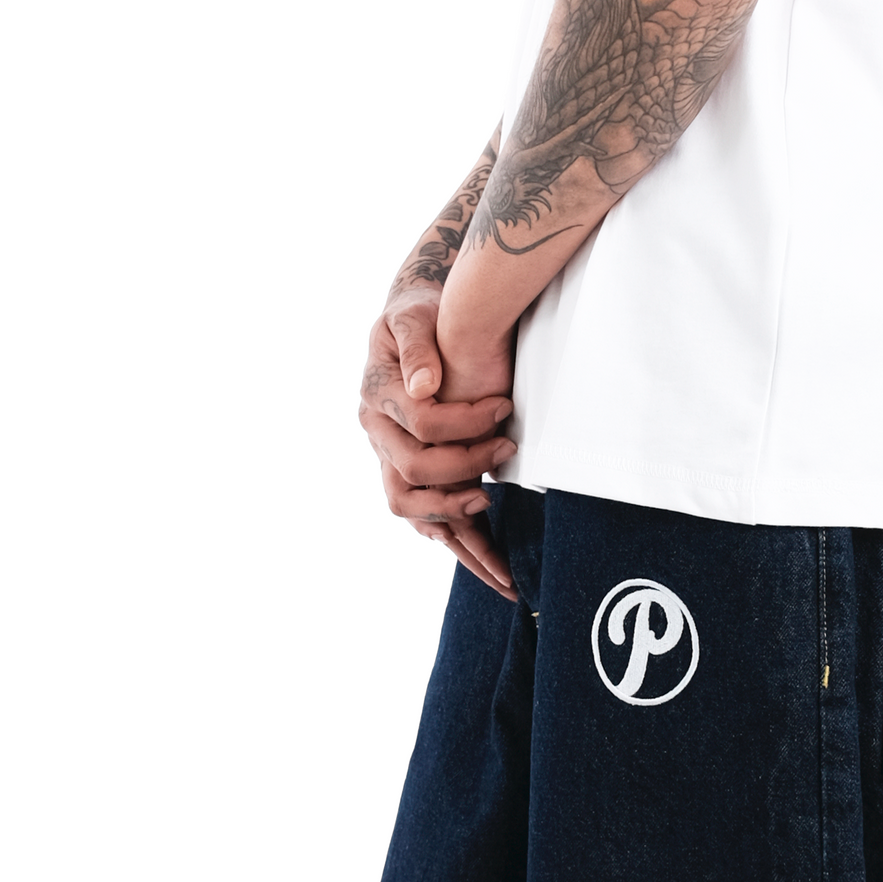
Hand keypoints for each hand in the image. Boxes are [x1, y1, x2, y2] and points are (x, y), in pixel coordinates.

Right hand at [359, 285, 517, 602]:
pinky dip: (460, 543)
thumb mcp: (413, 315)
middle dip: (463, 471)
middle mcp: (379, 434)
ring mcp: (392, 459)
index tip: (505, 410)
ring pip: (414, 509)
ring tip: (500, 558)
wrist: (416, 325)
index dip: (465, 423)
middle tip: (505, 457)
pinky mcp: (412, 475)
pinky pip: (430, 519)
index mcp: (378, 396)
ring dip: (458, 529)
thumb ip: (417, 346)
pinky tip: (491, 566)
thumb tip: (425, 389)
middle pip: (412, 476)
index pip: (421, 425)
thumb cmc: (419, 316)